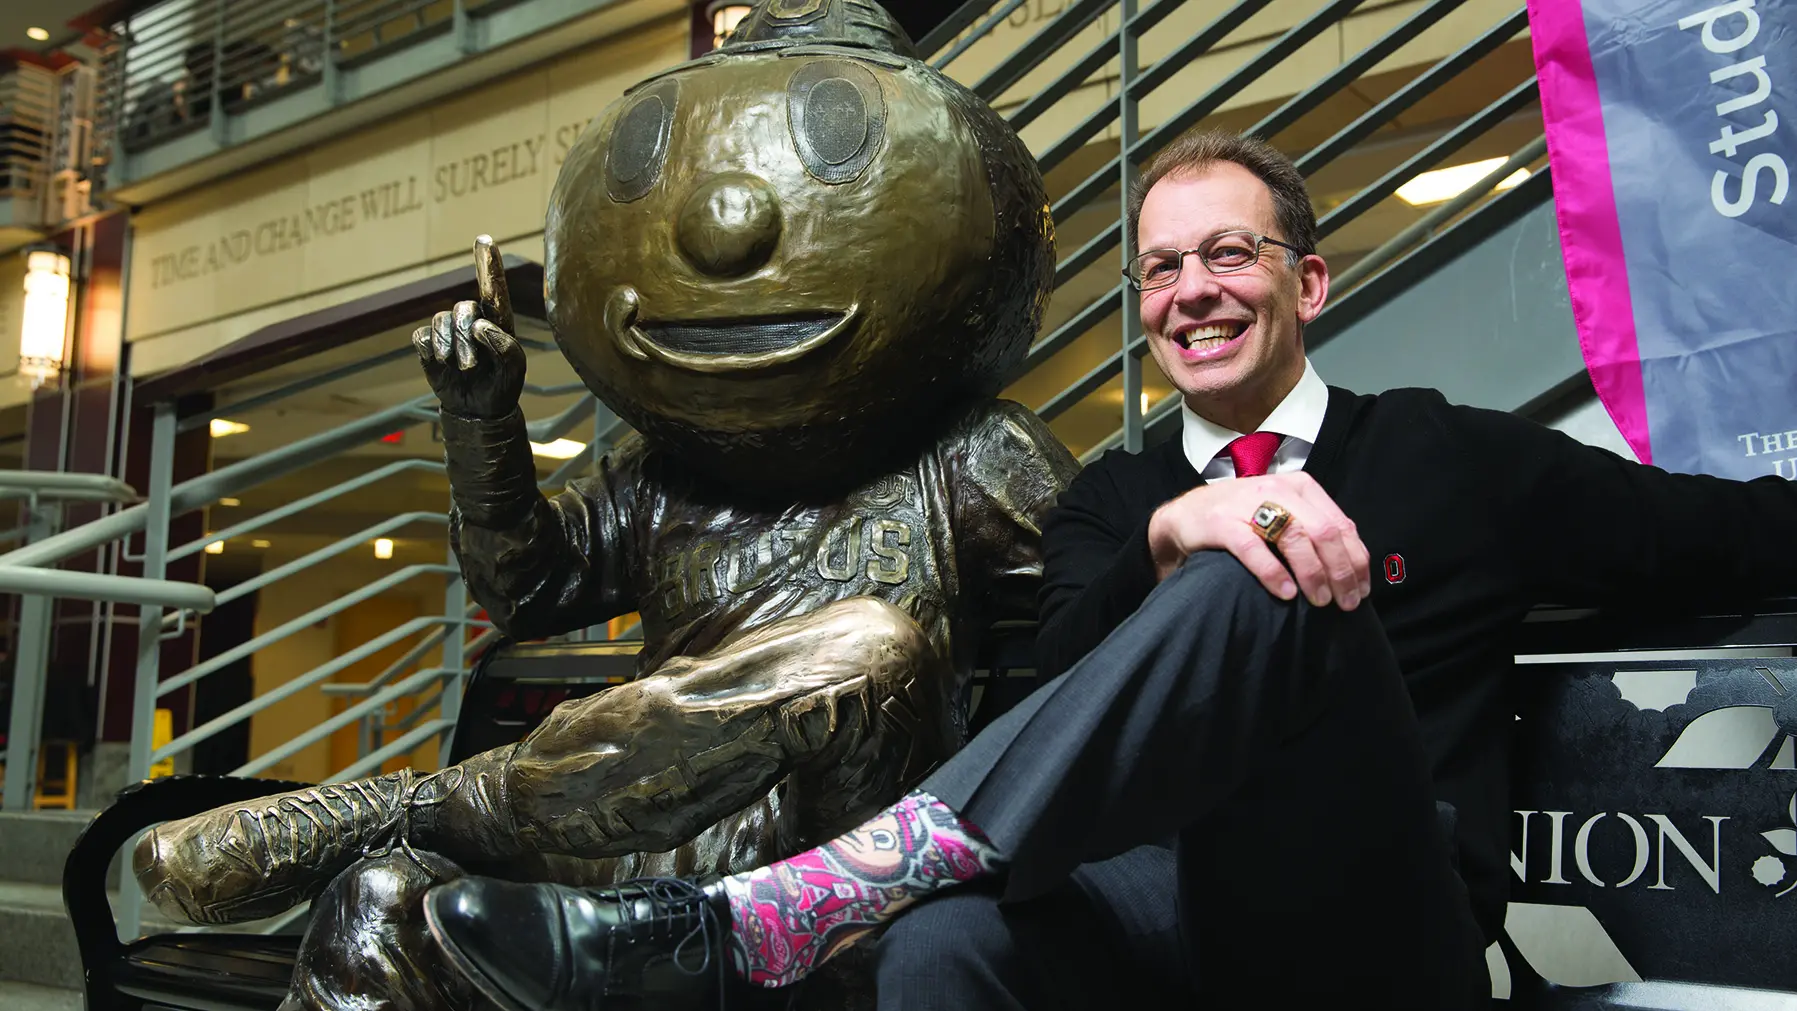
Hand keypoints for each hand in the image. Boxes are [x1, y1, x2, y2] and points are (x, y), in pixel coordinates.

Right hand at [413, 235, 526, 418]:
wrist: (478, 410)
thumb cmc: (502, 385)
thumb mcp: (514, 368)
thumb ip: (504, 345)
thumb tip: (480, 325)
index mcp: (498, 320)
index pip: (493, 288)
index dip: (488, 264)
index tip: (484, 239)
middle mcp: (473, 319)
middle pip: (462, 309)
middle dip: (464, 336)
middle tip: (470, 365)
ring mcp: (449, 330)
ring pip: (440, 320)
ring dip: (449, 345)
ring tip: (460, 368)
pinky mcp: (429, 344)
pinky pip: (422, 336)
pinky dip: (430, 349)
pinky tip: (440, 362)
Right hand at [1146, 471, 1371, 608]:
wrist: (1185, 514)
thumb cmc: (1241, 519)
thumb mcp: (1283, 513)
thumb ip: (1313, 529)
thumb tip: (1352, 567)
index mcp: (1301, 487)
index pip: (1342, 525)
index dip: (1356, 561)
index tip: (1362, 591)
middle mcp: (1278, 490)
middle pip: (1324, 532)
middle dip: (1341, 571)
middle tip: (1345, 603)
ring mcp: (1248, 504)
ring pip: (1296, 537)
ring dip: (1313, 574)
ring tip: (1319, 601)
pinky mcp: (1222, 523)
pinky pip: (1254, 549)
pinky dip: (1273, 573)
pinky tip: (1285, 593)